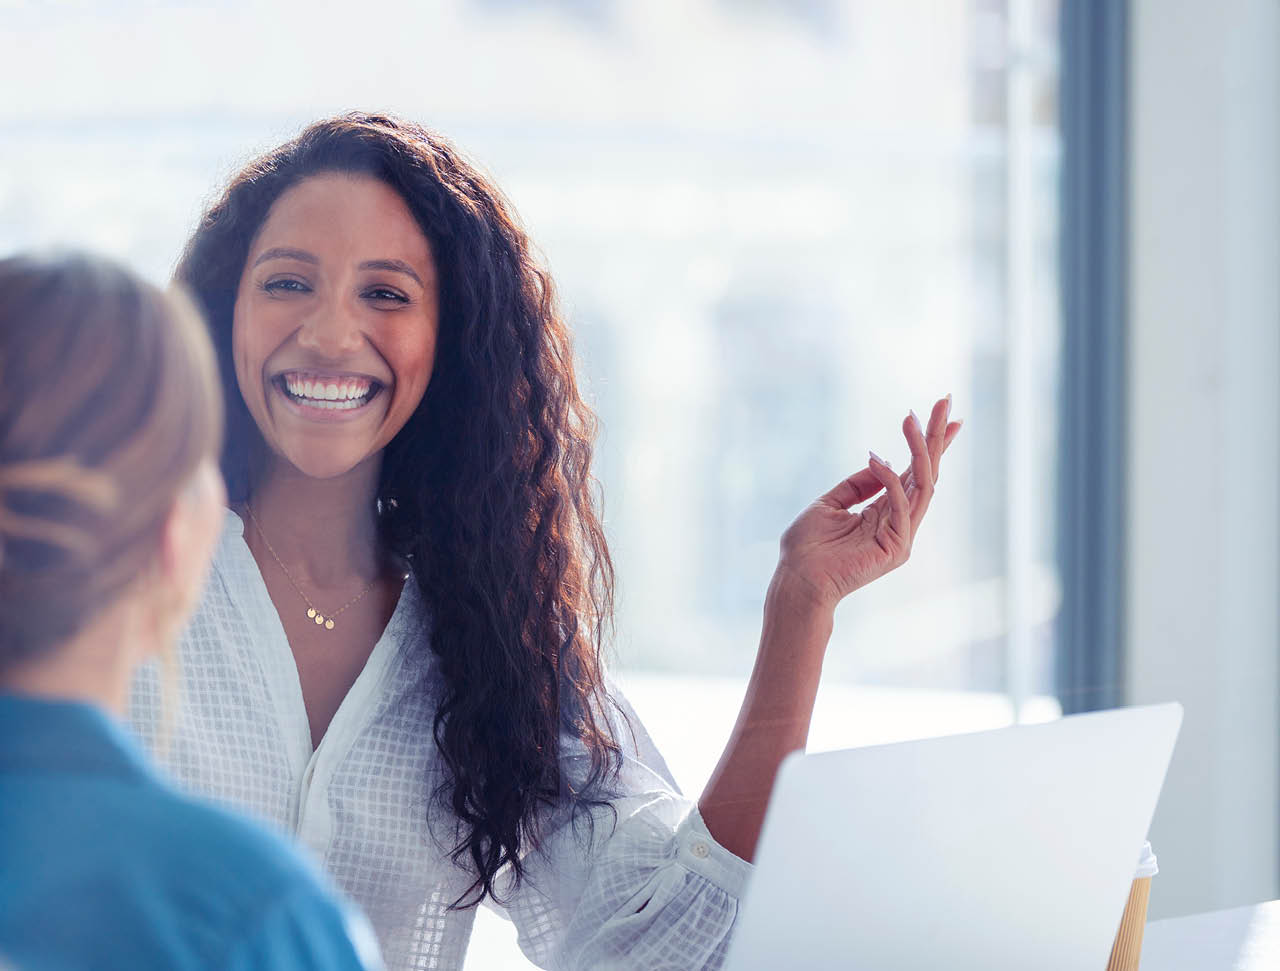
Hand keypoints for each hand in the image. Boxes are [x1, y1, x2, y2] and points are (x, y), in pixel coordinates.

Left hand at [773, 395, 962, 612]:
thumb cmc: (806, 548)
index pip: (914, 472)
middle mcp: (899, 521)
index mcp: (885, 511)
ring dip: (920, 449)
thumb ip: (857, 485)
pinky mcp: (896, 547)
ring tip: (913, 419)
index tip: (943, 412)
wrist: (796, 581)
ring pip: (922, 484)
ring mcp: (901, 534)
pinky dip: (890, 480)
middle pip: (926, 472)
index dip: (929, 442)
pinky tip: (876, 459)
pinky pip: (900, 505)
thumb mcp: (829, 504)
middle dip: (936, 436)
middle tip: (945, 401)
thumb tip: (880, 460)